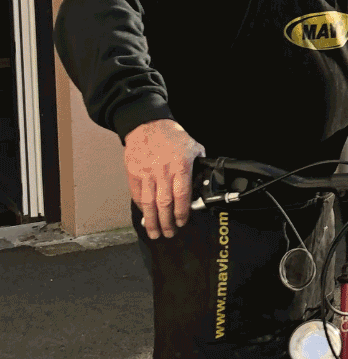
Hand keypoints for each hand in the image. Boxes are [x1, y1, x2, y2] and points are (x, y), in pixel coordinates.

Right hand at [124, 120, 204, 238]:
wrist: (147, 125)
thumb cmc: (172, 137)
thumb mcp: (194, 148)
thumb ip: (199, 167)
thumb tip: (203, 185)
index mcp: (180, 166)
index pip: (182, 195)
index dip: (182, 212)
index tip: (182, 223)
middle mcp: (162, 171)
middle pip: (164, 203)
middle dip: (167, 222)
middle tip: (169, 234)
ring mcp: (146, 173)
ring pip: (148, 203)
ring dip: (152, 220)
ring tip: (154, 233)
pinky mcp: (133, 173)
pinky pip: (137, 195)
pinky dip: (141, 208)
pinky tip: (146, 216)